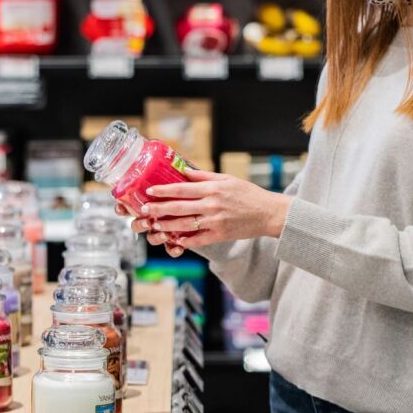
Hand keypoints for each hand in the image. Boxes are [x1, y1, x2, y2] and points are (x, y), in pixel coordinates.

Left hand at [128, 169, 292, 256]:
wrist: (268, 213)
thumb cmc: (248, 194)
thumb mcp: (227, 179)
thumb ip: (204, 176)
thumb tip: (184, 170)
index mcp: (212, 189)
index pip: (182, 188)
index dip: (163, 190)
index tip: (150, 191)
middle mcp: (212, 205)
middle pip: (179, 207)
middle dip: (158, 209)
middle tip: (144, 210)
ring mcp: (215, 221)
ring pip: (185, 225)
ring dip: (167, 226)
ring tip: (154, 225)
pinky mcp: (220, 235)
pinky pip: (198, 240)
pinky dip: (186, 241)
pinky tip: (175, 241)